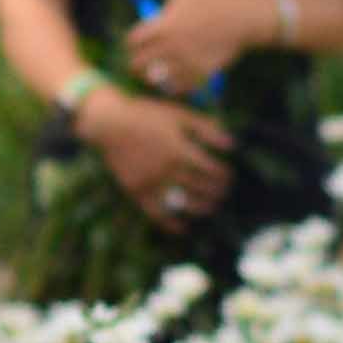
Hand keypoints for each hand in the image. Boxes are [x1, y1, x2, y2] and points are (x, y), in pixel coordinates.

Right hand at [81, 84, 233, 223]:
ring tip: (211, 208)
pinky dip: (171, 224)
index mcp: (179, 149)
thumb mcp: (179, 114)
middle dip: (217, 192)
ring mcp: (151, 183)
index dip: (224, 175)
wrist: (109, 123)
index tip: (229, 177)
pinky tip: (183, 228)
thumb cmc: (147, 115)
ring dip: (202, 209)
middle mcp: (166, 169)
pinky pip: (157, 214)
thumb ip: (206, 128)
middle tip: (224, 193)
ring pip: (183, 204)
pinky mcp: (137, 192)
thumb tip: (232, 144)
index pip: (211, 170)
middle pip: (201, 188)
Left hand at [113, 0, 260, 94]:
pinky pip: (176, 88)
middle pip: (137, 63)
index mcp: (161, 26)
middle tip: (145, 55)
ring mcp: (185, 64)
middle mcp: (170, 48)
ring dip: (153, 73)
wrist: (245, 17)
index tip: (141, 37)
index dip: (133, 39)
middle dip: (138, 58)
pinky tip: (176, 74)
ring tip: (158, 66)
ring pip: (155, 78)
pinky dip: (172, 84)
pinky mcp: (200, 76)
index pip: (131, 41)